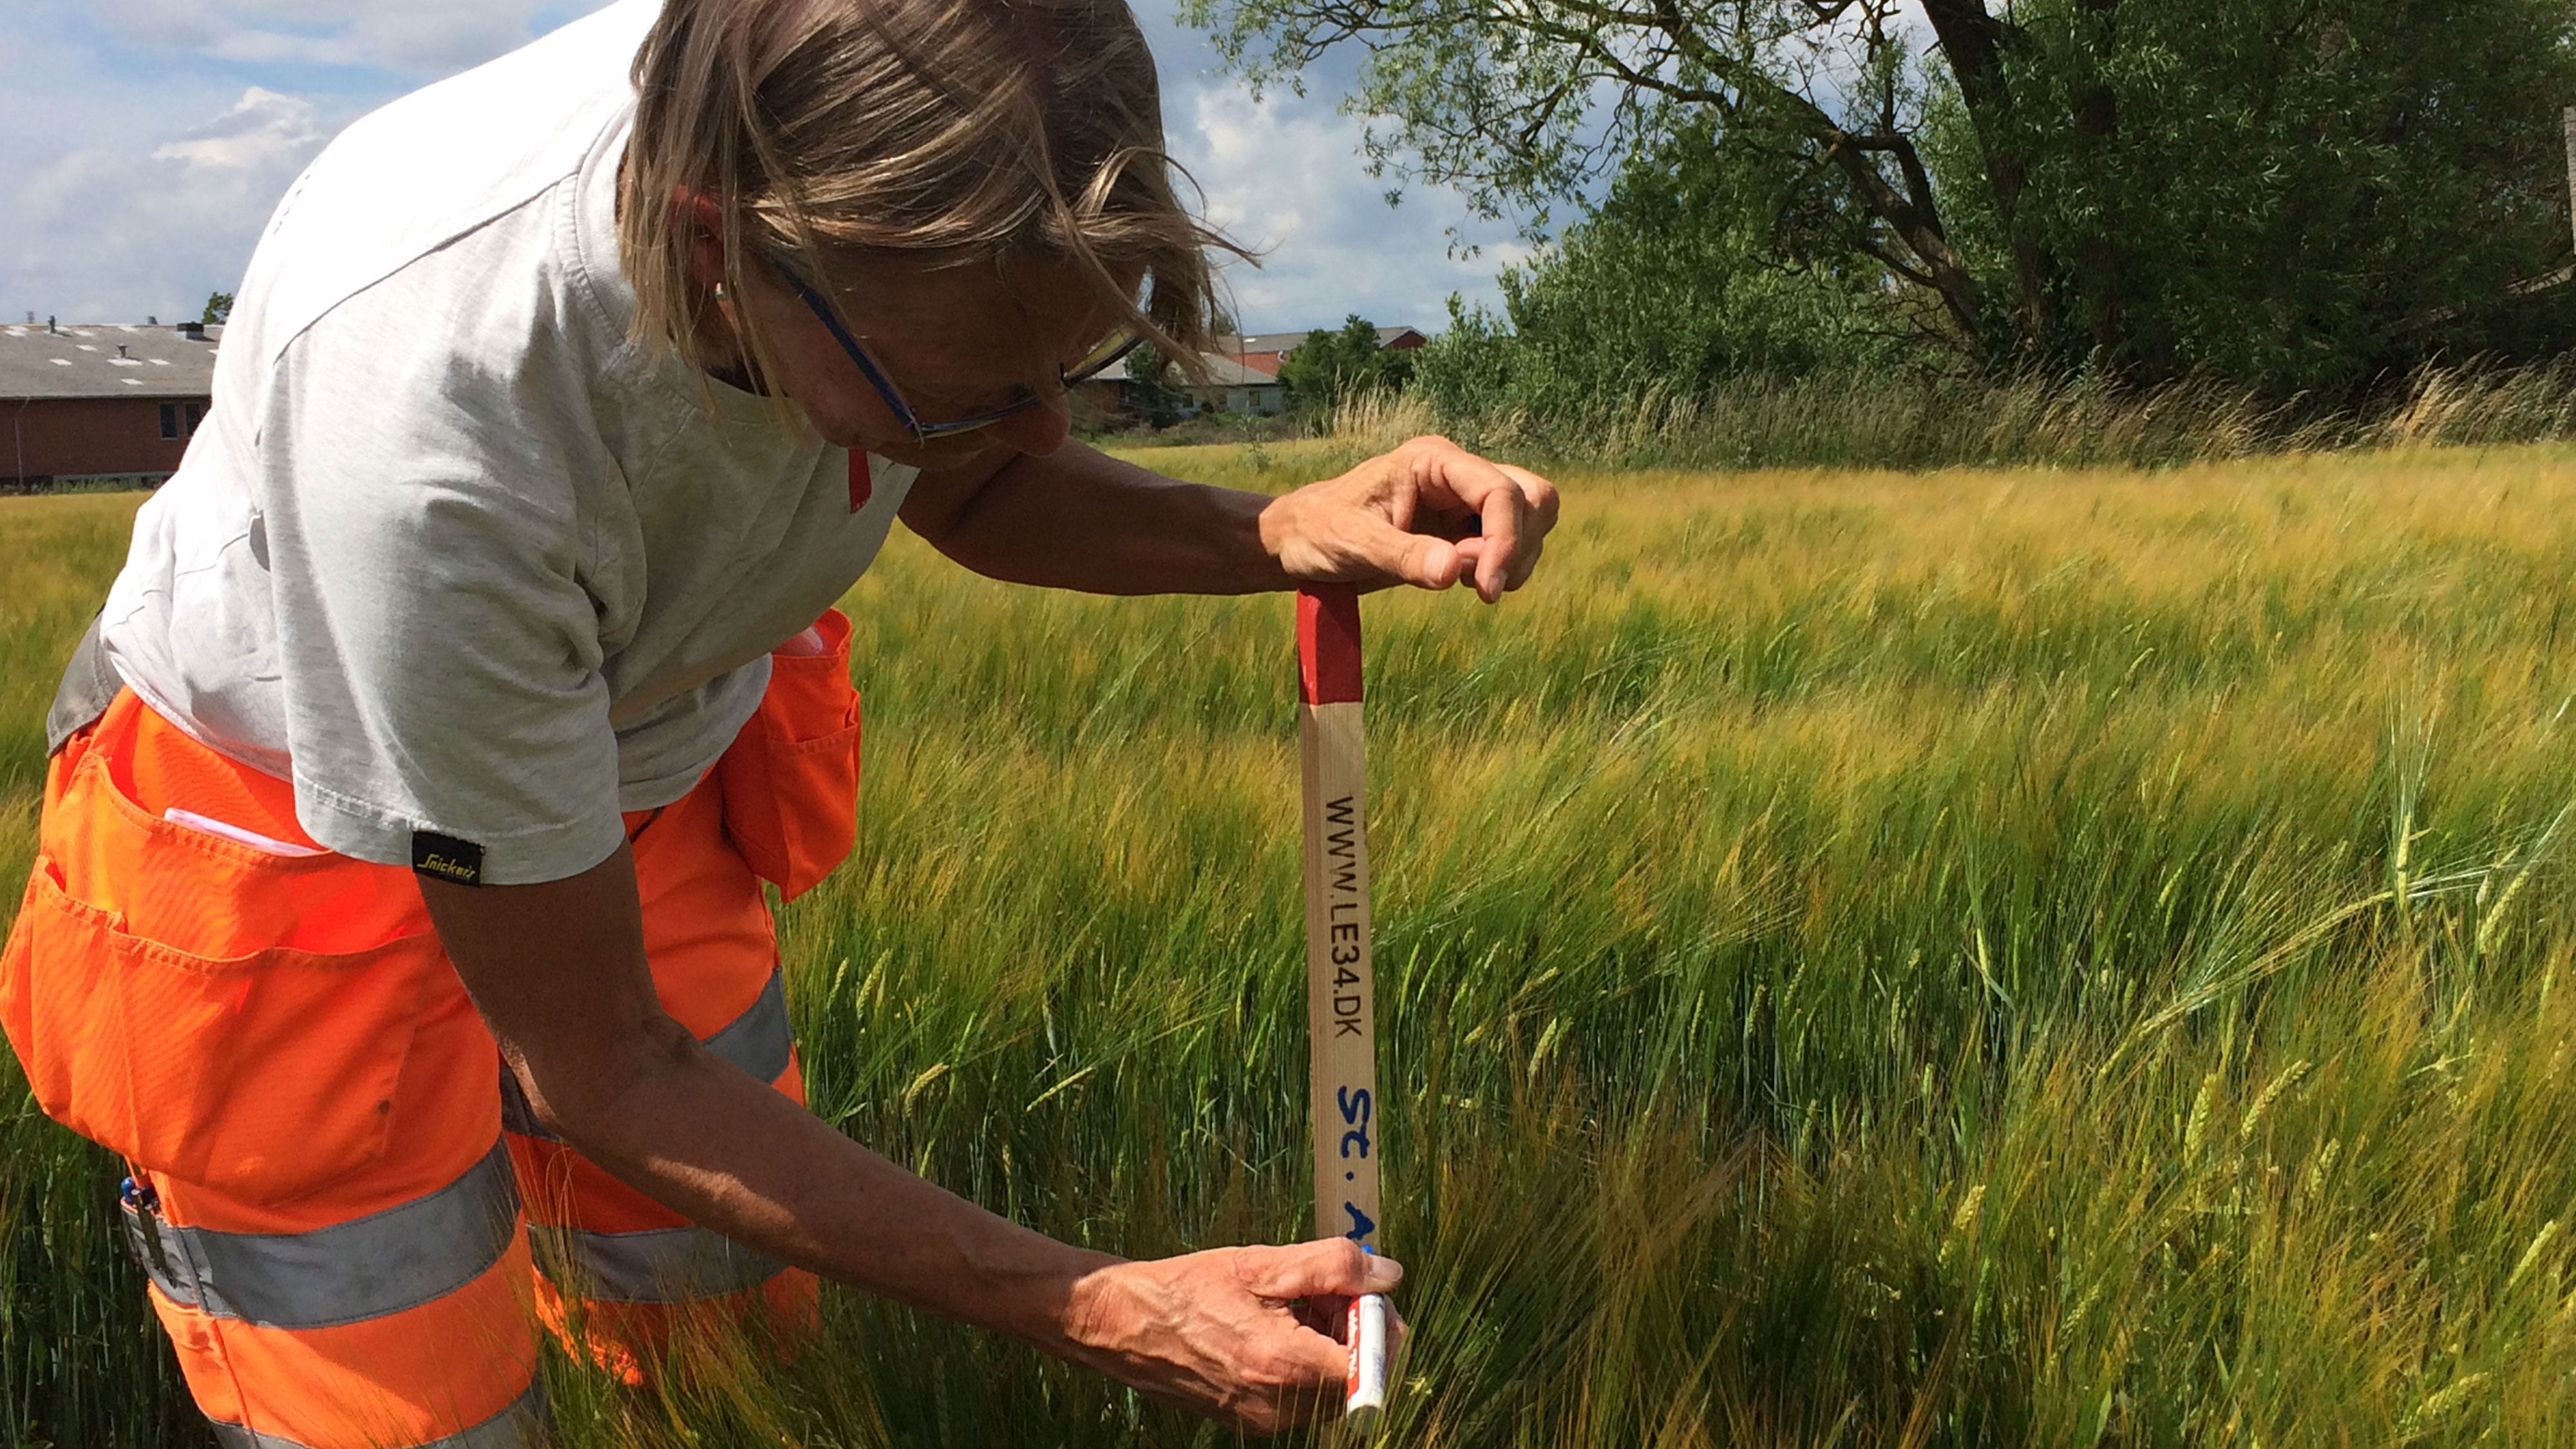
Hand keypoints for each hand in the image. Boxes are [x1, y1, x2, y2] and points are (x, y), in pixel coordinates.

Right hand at [1058, 1238, 1404, 1433]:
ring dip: (1326, 1343)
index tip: (1359, 1289)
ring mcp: (1265, 1419)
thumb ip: (1332, 1267)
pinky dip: (1301, 1360)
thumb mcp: (1261, 1265)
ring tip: (1290, 1303)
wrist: (1123, 1325)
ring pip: (1329, 1386)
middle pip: (1356, 1376)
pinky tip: (1272, 1325)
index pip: (1373, 1364)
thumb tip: (1389, 1274)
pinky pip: (1301, 1395)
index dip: (1378, 1324)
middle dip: (1351, 1328)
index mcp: (1286, 1366)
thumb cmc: (1187, 1289)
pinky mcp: (1252, 1420)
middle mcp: (1280, 1406)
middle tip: (1320, 1288)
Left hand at [1259, 435, 1559, 602]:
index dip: (1506, 538)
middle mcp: (1457, 473)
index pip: (1499, 489)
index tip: (1486, 587)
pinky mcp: (1466, 527)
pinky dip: (1502, 567)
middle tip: (1476, 585)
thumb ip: (1403, 556)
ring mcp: (1465, 499)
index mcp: (1432, 461)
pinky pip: (1511, 542)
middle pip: (1532, 497)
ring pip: (1531, 519)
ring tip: (1464, 580)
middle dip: (1518, 545)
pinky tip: (1462, 579)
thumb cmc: (1318, 531)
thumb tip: (1455, 569)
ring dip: (1515, 558)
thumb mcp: (1352, 544)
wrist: (1301, 542)